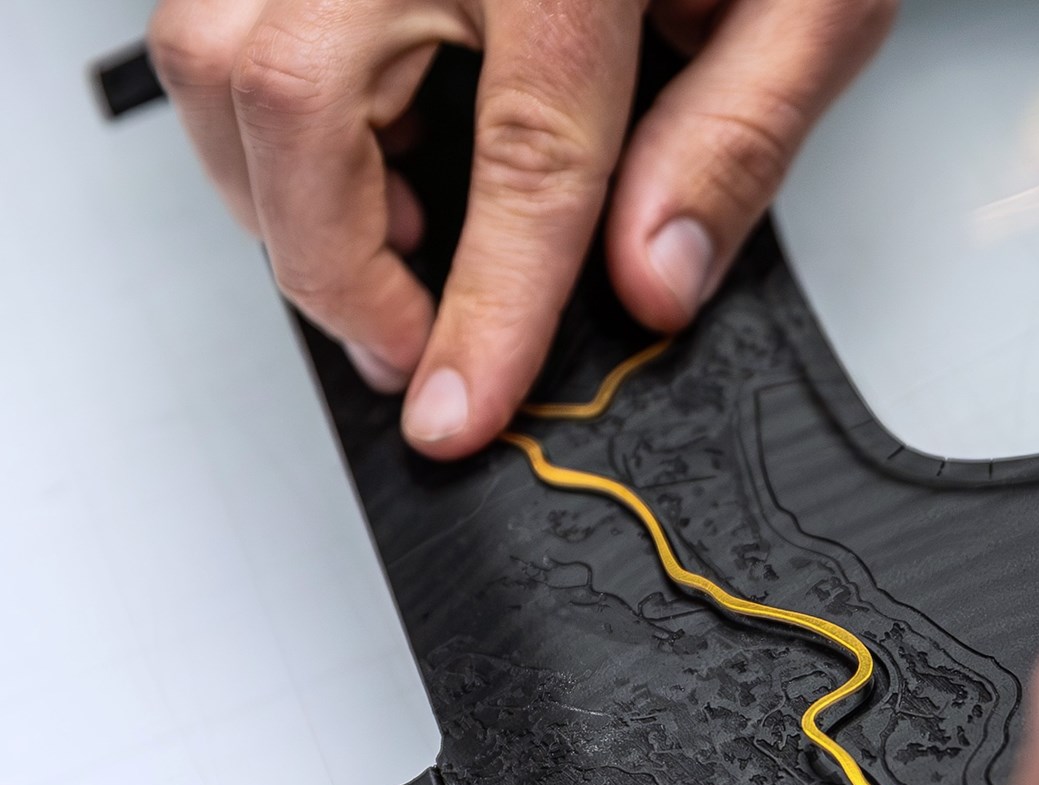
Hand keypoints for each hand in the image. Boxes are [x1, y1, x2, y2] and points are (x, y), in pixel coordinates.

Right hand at [148, 0, 893, 455]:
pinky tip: (355, 159)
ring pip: (212, 54)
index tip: (458, 406)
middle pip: (297, 106)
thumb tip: (656, 281)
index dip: (487, 309)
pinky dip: (261, 113)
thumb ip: (740, 135)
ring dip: (278, 194)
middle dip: (334, 268)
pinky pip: (219, 10)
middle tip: (410, 350)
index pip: (523, 159)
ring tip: (390, 261)